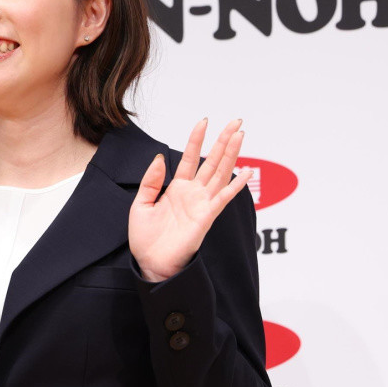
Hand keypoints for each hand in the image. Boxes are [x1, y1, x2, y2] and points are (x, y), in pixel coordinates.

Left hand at [129, 118, 252, 282]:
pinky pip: (223, 198)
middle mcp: (192, 194)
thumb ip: (151, 181)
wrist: (150, 264)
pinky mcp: (206, 217)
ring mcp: (201, 204)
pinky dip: (235, 185)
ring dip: (231, 154)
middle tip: (236, 122)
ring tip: (241, 135)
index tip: (204, 122)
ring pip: (220, 173)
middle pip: (211, 161)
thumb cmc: (145, 239)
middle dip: (223, 141)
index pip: (189, 158)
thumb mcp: (141, 204)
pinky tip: (246, 172)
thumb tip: (160, 158)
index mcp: (176, 189)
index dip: (196, 140)